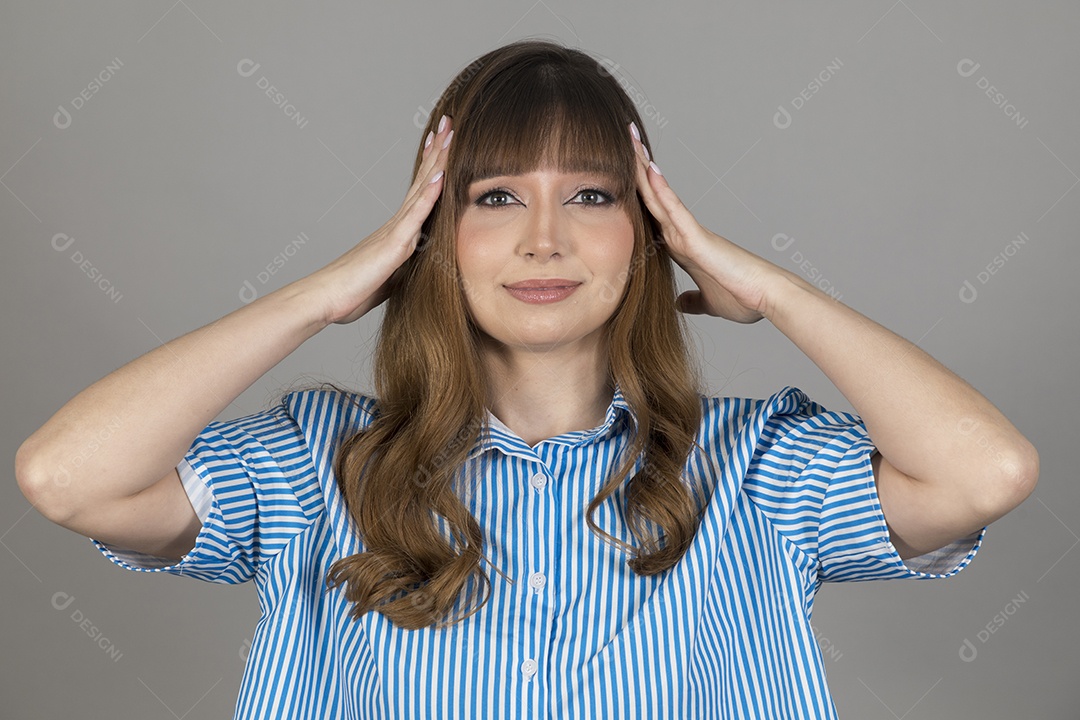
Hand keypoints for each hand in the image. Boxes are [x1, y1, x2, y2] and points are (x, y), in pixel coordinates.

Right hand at [306, 115, 453, 325]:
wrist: (327, 298)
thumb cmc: (354, 290)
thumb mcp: (390, 277)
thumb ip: (404, 266)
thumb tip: (416, 266)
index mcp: (397, 231)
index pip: (420, 192)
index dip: (432, 166)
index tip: (443, 142)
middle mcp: (397, 224)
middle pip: (423, 180)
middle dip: (438, 151)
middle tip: (449, 122)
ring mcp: (395, 230)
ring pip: (421, 188)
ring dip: (437, 161)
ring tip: (449, 133)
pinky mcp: (394, 244)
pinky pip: (415, 215)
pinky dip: (429, 194)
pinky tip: (440, 174)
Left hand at [628, 122, 784, 323]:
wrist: (766, 298)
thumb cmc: (743, 297)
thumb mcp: (708, 301)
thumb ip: (693, 300)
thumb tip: (681, 303)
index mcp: (680, 246)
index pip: (651, 214)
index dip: (635, 193)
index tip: (619, 173)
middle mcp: (681, 234)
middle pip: (650, 195)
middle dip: (635, 168)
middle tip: (622, 137)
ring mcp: (688, 232)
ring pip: (658, 194)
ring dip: (642, 167)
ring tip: (629, 136)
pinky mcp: (696, 237)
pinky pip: (674, 209)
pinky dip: (660, 190)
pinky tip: (647, 169)